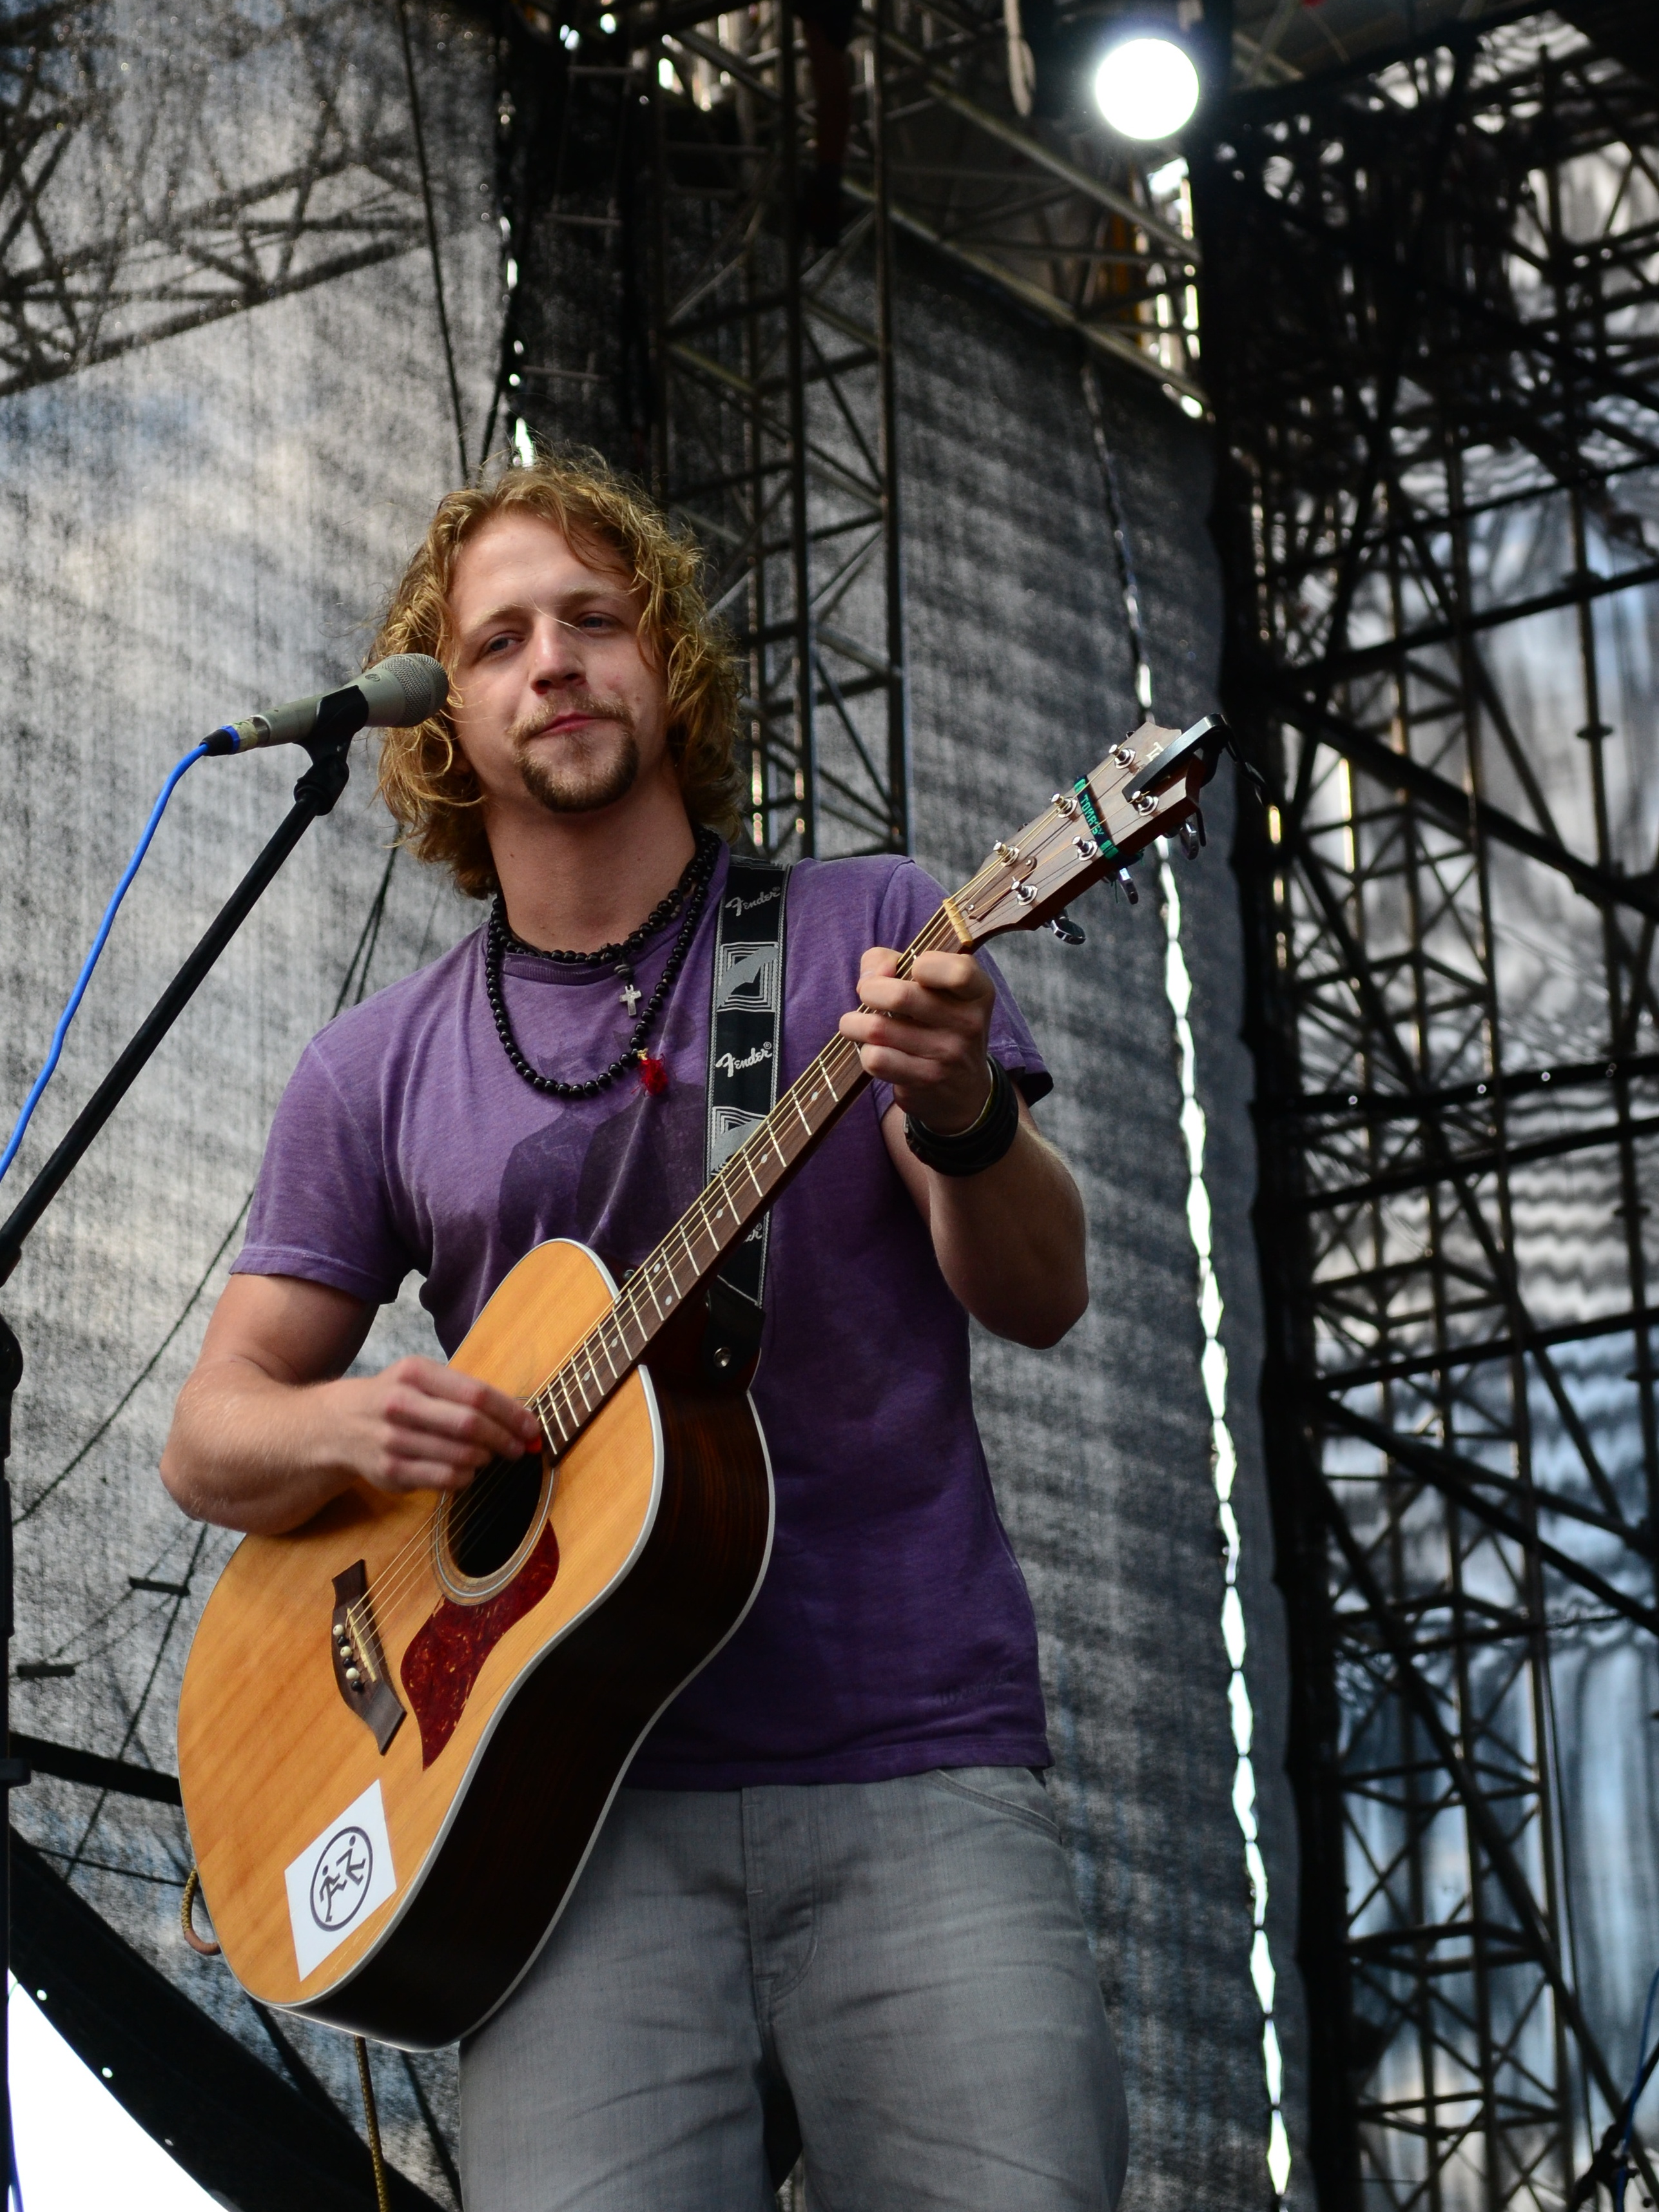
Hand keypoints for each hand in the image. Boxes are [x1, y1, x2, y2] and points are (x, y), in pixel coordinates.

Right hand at [322, 1357, 543, 1496]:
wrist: (335, 1424)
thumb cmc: (392, 1397)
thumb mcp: (419, 1378)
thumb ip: (463, 1393)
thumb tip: (518, 1417)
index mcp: (414, 1373)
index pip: (476, 1394)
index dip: (511, 1413)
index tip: (532, 1427)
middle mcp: (400, 1404)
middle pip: (470, 1425)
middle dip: (504, 1439)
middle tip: (520, 1447)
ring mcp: (393, 1440)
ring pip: (460, 1456)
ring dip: (486, 1459)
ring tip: (491, 1455)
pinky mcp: (390, 1471)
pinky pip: (444, 1479)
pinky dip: (466, 1477)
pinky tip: (467, 1469)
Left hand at [840, 945, 995, 1134]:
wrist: (963, 1090)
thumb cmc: (938, 1022)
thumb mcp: (933, 986)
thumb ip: (892, 961)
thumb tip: (871, 976)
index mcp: (977, 991)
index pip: (958, 972)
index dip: (922, 964)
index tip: (909, 970)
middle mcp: (968, 1023)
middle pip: (901, 996)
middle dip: (869, 990)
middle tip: (867, 995)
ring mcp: (948, 1054)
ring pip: (879, 1028)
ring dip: (855, 1023)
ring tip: (856, 1024)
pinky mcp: (925, 1080)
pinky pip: (877, 1059)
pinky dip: (864, 1052)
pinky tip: (873, 1050)